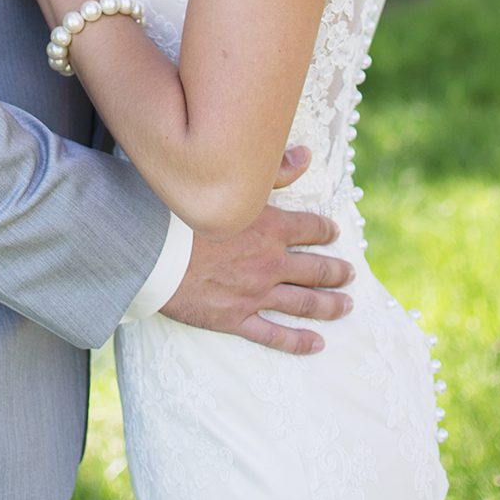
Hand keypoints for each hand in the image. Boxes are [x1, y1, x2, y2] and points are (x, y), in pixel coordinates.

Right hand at [160, 147, 355, 353]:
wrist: (150, 252)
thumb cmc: (182, 212)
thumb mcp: (230, 184)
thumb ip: (273, 171)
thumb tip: (306, 155)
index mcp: (270, 227)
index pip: (310, 228)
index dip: (325, 230)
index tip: (334, 232)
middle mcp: (270, 262)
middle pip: (315, 269)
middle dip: (336, 271)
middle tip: (350, 274)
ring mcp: (255, 293)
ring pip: (304, 303)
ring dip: (329, 305)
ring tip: (346, 306)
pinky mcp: (236, 318)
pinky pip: (274, 335)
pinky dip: (298, 341)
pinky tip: (316, 344)